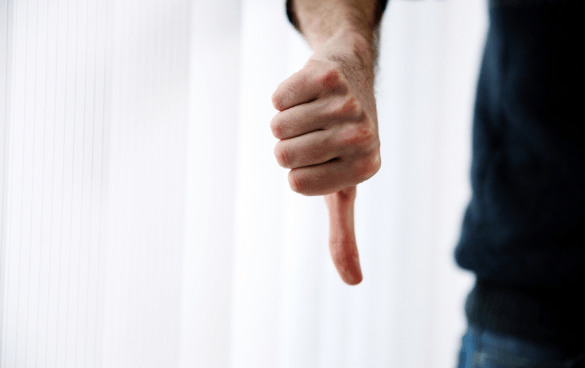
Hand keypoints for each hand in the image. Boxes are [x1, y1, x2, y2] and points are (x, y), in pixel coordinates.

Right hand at [270, 33, 380, 284]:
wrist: (350, 77)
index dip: (297, 171)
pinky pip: (278, 98)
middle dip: (288, 145)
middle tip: (314, 131)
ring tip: (312, 110)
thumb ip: (344, 235)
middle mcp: (363, 137)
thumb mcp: (342, 189)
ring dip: (284, 120)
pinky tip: (309, 89)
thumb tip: (354, 282)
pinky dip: (283, 96)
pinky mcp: (329, 75)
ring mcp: (349, 104)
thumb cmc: (340, 143)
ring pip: (278, 126)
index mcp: (364, 169)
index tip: (321, 156)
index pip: (297, 183)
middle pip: (284, 155)